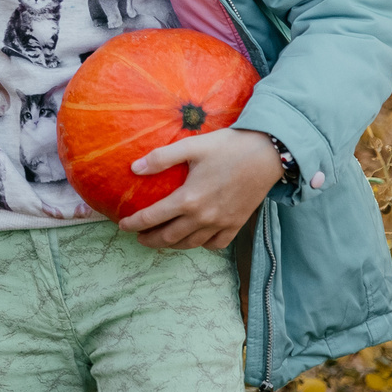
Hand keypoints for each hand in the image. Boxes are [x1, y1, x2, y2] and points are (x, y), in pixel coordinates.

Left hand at [118, 128, 284, 250]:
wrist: (268, 154)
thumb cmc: (228, 147)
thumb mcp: (191, 146)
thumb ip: (161, 158)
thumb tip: (134, 168)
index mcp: (188, 199)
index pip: (153, 218)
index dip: (134, 224)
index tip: (123, 226)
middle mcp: (203, 216)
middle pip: (169, 238)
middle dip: (150, 239)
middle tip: (138, 237)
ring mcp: (222, 223)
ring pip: (191, 244)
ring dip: (172, 245)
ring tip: (161, 239)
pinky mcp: (237, 224)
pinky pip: (216, 244)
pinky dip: (202, 245)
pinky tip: (195, 238)